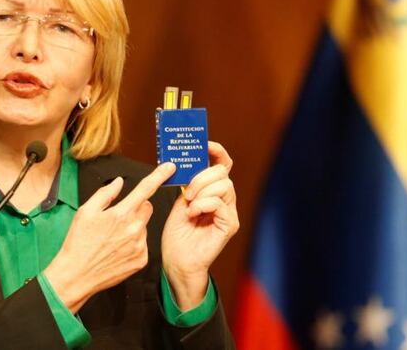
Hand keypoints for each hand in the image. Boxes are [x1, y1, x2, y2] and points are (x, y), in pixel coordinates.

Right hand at [44, 162, 176, 311]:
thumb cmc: (78, 243)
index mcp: (121, 214)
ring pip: (144, 226)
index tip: (170, 167)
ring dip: (134, 227)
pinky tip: (118, 249)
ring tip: (113, 238)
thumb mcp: (85, 212)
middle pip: (147, 207)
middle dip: (136, 208)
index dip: (159, 176)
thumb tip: (118, 183)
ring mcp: (140, 245)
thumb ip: (105, 194)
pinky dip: (134, 243)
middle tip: (118, 217)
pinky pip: (143, 243)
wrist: (77, 275)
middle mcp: (134, 229)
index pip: (145, 189)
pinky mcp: (142, 260)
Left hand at [161, 142, 238, 309]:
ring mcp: (229, 213)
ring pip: (224, 186)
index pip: (222, 164)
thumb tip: (185, 164)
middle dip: (202, 176)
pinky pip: (220, 204)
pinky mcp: (229, 225)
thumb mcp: (179, 202)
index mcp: (212, 192)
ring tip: (189, 204)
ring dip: (202, 191)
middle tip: (187, 191)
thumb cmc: (177, 236)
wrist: (177, 262)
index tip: (205, 144)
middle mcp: (224, 200)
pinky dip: (204, 205)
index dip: (216, 151)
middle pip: (223, 173)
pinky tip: (192, 213)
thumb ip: (187, 184)